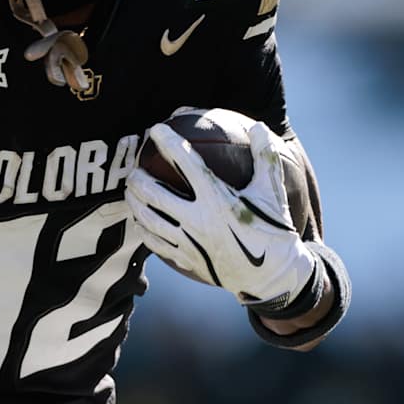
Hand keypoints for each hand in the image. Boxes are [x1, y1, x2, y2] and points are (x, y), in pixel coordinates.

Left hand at [125, 120, 318, 308]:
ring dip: (135, 203)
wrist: (272, 278)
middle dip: (138, 177)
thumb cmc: (274, 230)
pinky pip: (156, 244)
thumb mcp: (273, 192)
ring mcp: (189, 243)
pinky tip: (140, 221)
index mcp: (218, 200)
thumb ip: (266, 156)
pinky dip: (144, 230)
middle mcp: (198, 221)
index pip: (186, 163)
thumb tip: (257, 126)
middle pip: (155, 194)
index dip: (168, 142)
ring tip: (130, 191)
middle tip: (133, 167)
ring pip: (149, 220)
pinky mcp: (186, 260)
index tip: (156, 129)